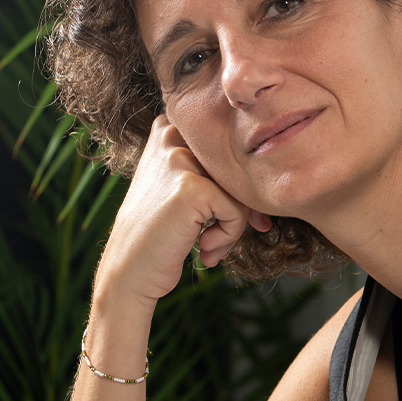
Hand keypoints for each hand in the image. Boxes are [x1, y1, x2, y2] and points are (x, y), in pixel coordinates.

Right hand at [95, 114, 269, 305]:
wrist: (129, 273)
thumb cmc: (162, 233)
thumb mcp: (184, 187)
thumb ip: (218, 171)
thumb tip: (272, 176)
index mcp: (169, 127)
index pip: (229, 149)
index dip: (235, 184)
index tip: (224, 213)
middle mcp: (171, 135)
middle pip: (237, 167)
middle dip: (239, 207)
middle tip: (218, 236)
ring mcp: (179, 159)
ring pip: (241, 189)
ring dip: (233, 225)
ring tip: (208, 244)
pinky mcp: (191, 187)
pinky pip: (238, 211)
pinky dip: (228, 235)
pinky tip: (203, 248)